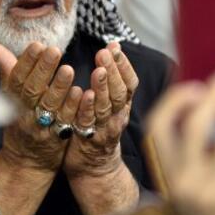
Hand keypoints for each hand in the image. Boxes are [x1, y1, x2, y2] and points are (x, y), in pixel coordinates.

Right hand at [0, 42, 79, 172]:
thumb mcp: (10, 98)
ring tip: (68, 69)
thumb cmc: (20, 122)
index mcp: (12, 101)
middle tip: (54, 50)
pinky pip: (65, 121)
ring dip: (59, 87)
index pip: (17, 79)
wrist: (26, 162)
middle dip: (43, 69)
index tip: (37, 45)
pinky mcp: (57, 138)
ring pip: (49, 106)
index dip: (26, 62)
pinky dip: (72, 107)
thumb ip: (9, 71)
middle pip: (32, 90)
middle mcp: (23, 114)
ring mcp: (40, 127)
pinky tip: (80, 92)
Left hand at [65, 42, 136, 177]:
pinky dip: (89, 109)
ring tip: (98, 69)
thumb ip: (109, 81)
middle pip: (121, 91)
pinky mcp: (90, 140)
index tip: (114, 45)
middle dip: (114, 69)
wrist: (94, 169)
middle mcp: (118, 115)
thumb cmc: (98, 130)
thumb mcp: (107, 104)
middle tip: (105, 51)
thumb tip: (109, 49)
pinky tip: (85, 95)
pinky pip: (90, 123)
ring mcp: (105, 129)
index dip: (124, 64)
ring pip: (108, 106)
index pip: (129, 82)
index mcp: (123, 105)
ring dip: (103, 86)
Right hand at [149, 68, 214, 214]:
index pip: (157, 127)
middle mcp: (183, 181)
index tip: (196, 85)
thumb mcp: (191, 188)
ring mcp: (208, 192)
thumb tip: (210, 112)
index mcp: (168, 174)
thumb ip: (193, 159)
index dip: (174, 102)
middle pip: (193, 126)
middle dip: (213, 96)